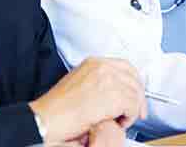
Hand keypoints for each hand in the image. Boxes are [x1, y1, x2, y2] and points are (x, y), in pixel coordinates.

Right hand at [29, 57, 145, 144]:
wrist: (47, 118)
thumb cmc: (57, 108)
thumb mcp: (79, 83)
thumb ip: (98, 81)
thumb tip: (116, 91)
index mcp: (94, 62)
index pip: (125, 67)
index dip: (134, 83)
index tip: (135, 96)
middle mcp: (103, 67)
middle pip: (134, 79)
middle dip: (138, 97)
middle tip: (137, 112)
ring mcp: (109, 80)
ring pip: (135, 94)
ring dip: (132, 110)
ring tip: (121, 120)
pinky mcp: (114, 95)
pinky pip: (132, 106)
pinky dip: (129, 118)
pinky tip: (118, 123)